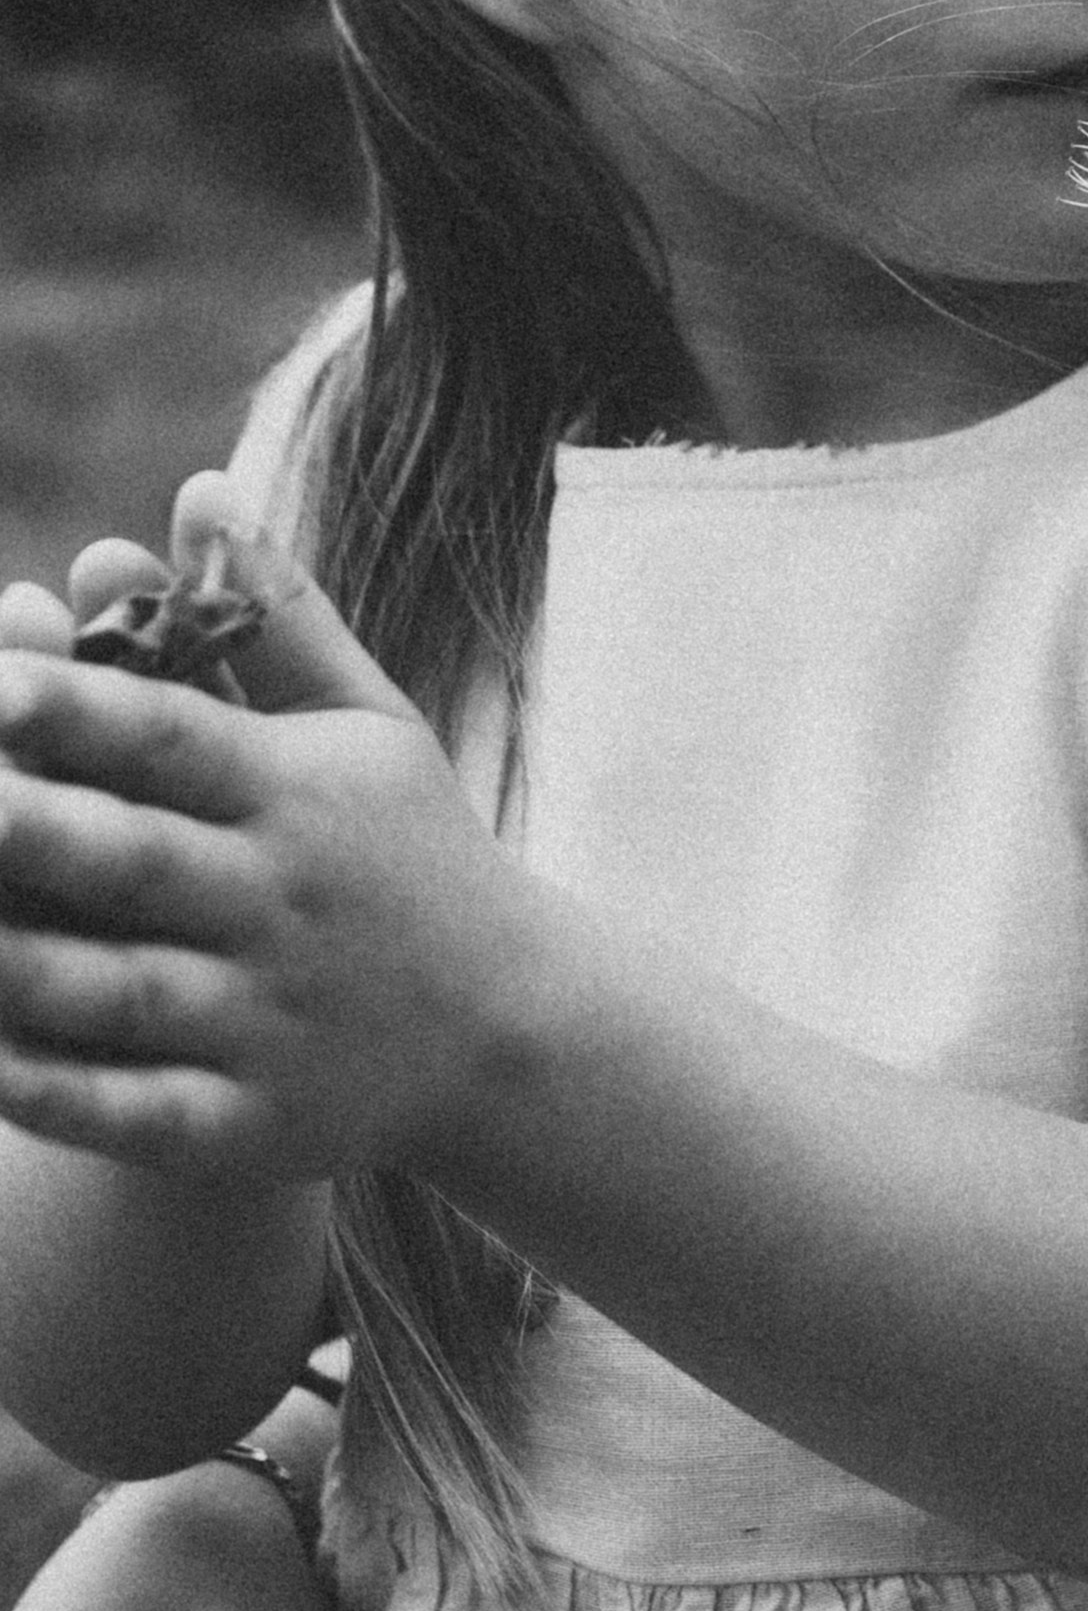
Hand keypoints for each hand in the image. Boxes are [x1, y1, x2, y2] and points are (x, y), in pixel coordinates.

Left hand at [0, 479, 529, 1190]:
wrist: (515, 1033)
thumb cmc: (413, 854)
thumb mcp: (370, 726)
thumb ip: (277, 617)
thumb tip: (196, 486)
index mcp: (299, 796)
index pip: (173, 738)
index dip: (74, 707)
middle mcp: (281, 904)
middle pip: (131, 862)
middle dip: (24, 831)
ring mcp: (268, 1021)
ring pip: (116, 994)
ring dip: (13, 970)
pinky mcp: (253, 1124)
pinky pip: (137, 1113)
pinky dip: (53, 1095)